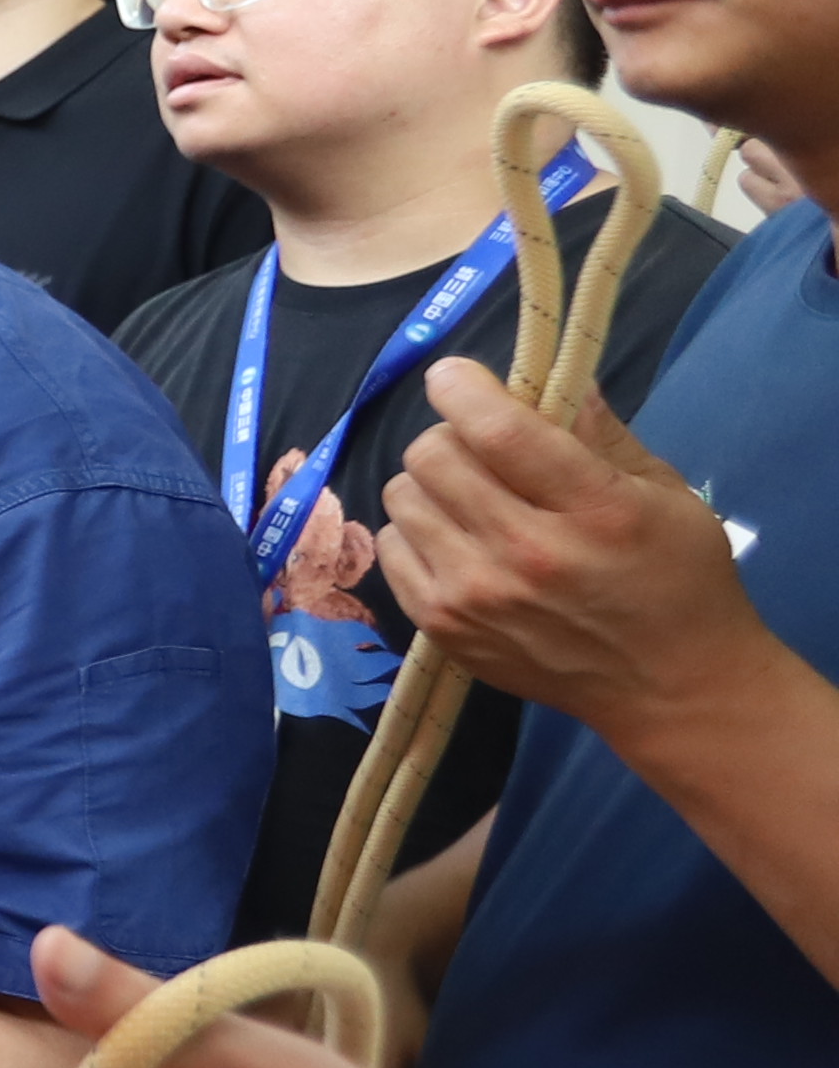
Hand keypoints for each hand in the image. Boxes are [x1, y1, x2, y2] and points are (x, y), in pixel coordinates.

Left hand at [373, 356, 759, 742]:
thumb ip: (602, 434)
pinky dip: (416, 531)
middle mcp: (525, 552)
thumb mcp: (665, 495)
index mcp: (593, 510)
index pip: (494, 429)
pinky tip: (458, 542)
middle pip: (432, 454)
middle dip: (453, 436)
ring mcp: (475, 594)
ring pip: (402, 494)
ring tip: (473, 500)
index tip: (458, 379)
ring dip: (431, 484)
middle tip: (484, 452)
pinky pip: (390, 546)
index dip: (461, 388)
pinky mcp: (443, 627)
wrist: (671, 688)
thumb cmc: (678, 581)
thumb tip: (554, 379)